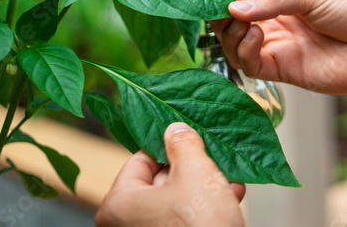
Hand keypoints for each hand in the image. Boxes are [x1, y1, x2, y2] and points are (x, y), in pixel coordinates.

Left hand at [96, 123, 245, 226]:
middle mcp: (124, 225)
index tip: (190, 140)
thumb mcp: (196, 170)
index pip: (140, 159)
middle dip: (192, 169)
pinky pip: (181, 220)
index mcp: (118, 204)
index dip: (169, 146)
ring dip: (204, 187)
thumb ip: (183, 143)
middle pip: (159, 181)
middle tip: (214, 158)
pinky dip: (203, 208)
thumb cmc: (200, 224)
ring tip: (228, 179)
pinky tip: (229, 197)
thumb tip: (175, 129)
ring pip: (174, 201)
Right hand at [212, 0, 346, 111]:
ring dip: (232, 36)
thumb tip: (237, 6)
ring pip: (239, 49)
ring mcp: (283, 51)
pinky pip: (254, 66)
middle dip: (224, 20)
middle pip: (236, 28)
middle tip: (225, 11)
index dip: (230, 2)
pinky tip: (254, 37)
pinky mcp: (288, 73)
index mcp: (286, 6)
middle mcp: (280, 30)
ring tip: (243, 24)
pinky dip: (245, 52)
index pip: (246, 5)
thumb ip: (275, 0)